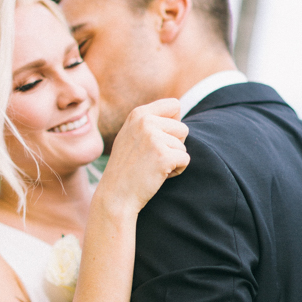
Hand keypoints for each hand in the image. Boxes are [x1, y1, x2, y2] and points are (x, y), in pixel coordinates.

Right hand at [96, 98, 189, 215]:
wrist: (116, 196)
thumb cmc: (126, 168)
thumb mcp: (130, 135)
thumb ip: (149, 121)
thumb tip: (177, 107)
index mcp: (138, 114)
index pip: (174, 105)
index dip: (174, 124)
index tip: (160, 139)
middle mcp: (145, 122)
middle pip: (182, 128)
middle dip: (174, 145)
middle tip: (153, 158)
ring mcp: (153, 138)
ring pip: (183, 146)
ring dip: (173, 159)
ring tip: (152, 167)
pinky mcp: (163, 156)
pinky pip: (185, 160)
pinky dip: (177, 170)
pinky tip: (159, 175)